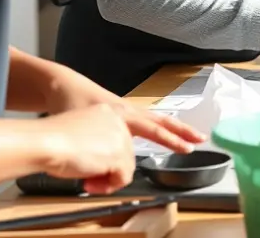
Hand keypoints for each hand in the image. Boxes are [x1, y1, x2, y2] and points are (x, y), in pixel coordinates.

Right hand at [36, 104, 136, 194]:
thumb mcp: (77, 134)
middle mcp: (117, 123)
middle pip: (124, 152)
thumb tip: (100, 161)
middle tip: (88, 177)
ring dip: (108, 179)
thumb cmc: (50, 139)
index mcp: (106, 113)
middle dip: (108, 168)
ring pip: (126, 166)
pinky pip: (124, 178)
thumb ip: (93, 142)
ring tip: (88, 183)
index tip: (95, 164)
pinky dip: (108, 186)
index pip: (117, 138)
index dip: (107, 155)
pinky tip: (89, 185)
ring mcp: (120, 139)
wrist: (45, 142)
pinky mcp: (119, 156)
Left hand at [43, 63, 204, 154]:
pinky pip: (140, 122)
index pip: (155, 129)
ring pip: (153, 121)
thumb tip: (110, 173)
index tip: (189, 149)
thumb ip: (97, 153)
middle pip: (162, 121)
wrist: (58, 87)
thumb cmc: (69, 103)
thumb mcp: (82, 130)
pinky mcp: (114, 112)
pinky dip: (153, 128)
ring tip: (186, 138)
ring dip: (171, 129)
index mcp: (124, 113)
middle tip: (201, 139)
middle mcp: (128, 110)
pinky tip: (154, 135)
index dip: (173, 140)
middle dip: (183, 131)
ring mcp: (122, 110)